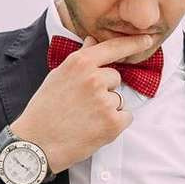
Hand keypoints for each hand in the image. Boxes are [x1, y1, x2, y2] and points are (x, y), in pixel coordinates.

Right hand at [10, 32, 158, 173]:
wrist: (36, 144)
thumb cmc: (44, 111)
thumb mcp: (57, 77)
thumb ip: (79, 60)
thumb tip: (92, 41)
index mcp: (79, 64)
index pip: (113, 48)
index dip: (133, 43)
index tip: (147, 39)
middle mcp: (94, 79)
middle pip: (116, 77)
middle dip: (105, 89)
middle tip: (82, 104)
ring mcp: (105, 101)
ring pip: (119, 98)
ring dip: (108, 108)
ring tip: (84, 118)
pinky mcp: (113, 123)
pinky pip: (126, 116)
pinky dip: (115, 123)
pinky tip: (94, 128)